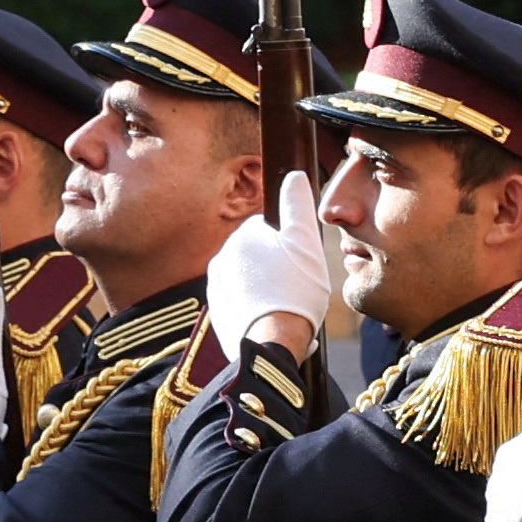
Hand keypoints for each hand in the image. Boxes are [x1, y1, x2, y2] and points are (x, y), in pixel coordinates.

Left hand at [206, 171, 336, 357]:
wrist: (271, 345)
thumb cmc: (294, 292)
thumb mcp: (304, 241)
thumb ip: (297, 205)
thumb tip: (294, 177)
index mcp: (240, 239)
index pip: (268, 229)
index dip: (290, 243)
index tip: (302, 261)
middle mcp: (220, 262)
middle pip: (259, 255)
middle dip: (278, 266)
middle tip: (298, 285)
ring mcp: (217, 292)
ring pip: (252, 281)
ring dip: (269, 289)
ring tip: (289, 306)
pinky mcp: (219, 318)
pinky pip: (244, 305)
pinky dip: (259, 310)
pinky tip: (275, 321)